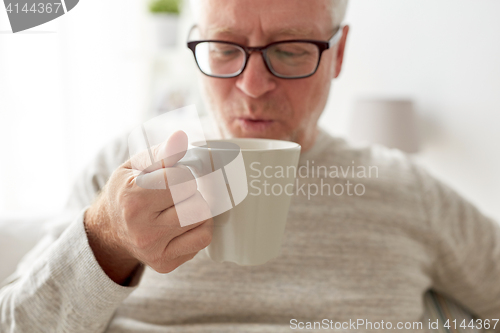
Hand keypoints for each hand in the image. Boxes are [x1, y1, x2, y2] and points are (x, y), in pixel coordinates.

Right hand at [84, 131, 212, 284]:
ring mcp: (155, 249)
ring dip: (197, 208)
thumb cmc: (125, 193)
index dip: (182, 173)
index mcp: (133, 199)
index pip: (183, 179)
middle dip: (190, 191)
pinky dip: (199, 227)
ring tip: (179, 206)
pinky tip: (183, 223)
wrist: (108, 231)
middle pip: (196, 201)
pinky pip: (203, 239)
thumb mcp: (135, 167)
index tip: (171, 176)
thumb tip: (180, 138)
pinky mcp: (166, 263)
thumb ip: (161, 153)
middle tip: (175, 193)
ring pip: (203, 219)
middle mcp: (143, 228)